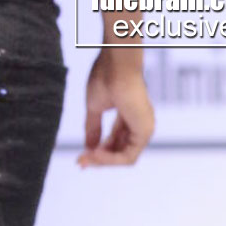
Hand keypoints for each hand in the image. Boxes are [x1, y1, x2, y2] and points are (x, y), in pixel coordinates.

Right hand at [77, 50, 154, 166]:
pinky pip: (128, 156)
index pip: (115, 141)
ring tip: (85, 159)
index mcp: (130, 116)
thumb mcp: (95, 107)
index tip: (81, 156)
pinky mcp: (144, 132)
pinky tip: (95, 155)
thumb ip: (93, 128)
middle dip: (99, 158)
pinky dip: (111, 159)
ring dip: (103, 161)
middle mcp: (140, 124)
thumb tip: (87, 147)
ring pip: (124, 157)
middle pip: (120, 151)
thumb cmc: (106, 77)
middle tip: (80, 162)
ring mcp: (144, 128)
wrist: (116, 64)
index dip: (98, 150)